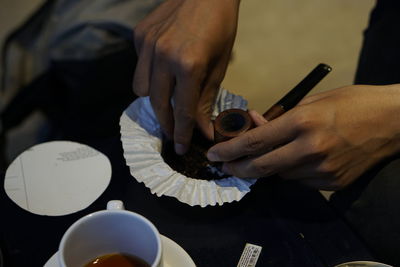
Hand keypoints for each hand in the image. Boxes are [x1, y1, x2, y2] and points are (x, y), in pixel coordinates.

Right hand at [133, 0, 239, 153]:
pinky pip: (139, 67)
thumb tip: (202, 128)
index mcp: (189, 64)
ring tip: (170, 103)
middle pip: (157, 104)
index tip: (182, 149)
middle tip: (175, 135)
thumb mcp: (219, 65)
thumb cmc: (220, 26)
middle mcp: (163, 55)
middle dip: (166, 124)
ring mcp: (147, 44)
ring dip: (155, 101)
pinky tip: (163, 71)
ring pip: (141, 89)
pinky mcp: (139, 36)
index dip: (183, 134)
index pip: (183, 110)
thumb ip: (206, 99)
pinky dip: (150, 76)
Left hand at [207, 85, 399, 189]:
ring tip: (273, 152)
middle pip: (260, 167)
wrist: (392, 121)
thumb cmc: (352, 103)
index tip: (214, 154)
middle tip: (225, 166)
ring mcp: (322, 170)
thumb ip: (281, 118)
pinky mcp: (332, 183)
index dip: (229, 150)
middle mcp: (310, 149)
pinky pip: (299, 181)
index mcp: (303, 122)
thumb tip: (257, 126)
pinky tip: (300, 158)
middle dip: (237, 168)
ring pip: (279, 175)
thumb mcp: (312, 101)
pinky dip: (292, 171)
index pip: (255, 142)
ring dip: (269, 167)